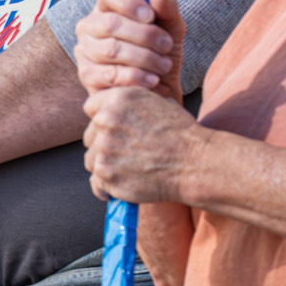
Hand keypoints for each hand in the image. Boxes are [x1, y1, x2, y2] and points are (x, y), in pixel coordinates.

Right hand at [75, 0, 185, 104]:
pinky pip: (109, 74)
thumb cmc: (160, 54)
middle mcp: (89, 27)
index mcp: (107, 9)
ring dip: (145, 58)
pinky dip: (136, 76)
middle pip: (110, 23)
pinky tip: (152, 80)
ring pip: (112, 49)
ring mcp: (85, 52)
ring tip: (164, 65)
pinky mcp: (87, 76)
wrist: (159, 91)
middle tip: (166, 45)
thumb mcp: (171, 29)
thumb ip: (167, 9)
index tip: (151, 16)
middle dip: (144, 35)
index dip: (129, 3)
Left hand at [83, 86, 204, 205]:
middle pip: (89, 136)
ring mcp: (104, 150)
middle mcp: (106, 121)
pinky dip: (106, 186)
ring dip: (105, 165)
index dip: (102, 119)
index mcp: (117, 99)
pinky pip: (96, 182)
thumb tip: (111, 108)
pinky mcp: (107, 175)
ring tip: (128, 169)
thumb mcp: (158, 102)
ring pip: (91, 160)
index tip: (113, 130)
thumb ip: (128, 104)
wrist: (197, 163)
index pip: (90, 108)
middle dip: (103, 144)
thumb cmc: (182, 134)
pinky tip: (121, 184)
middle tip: (126, 153)